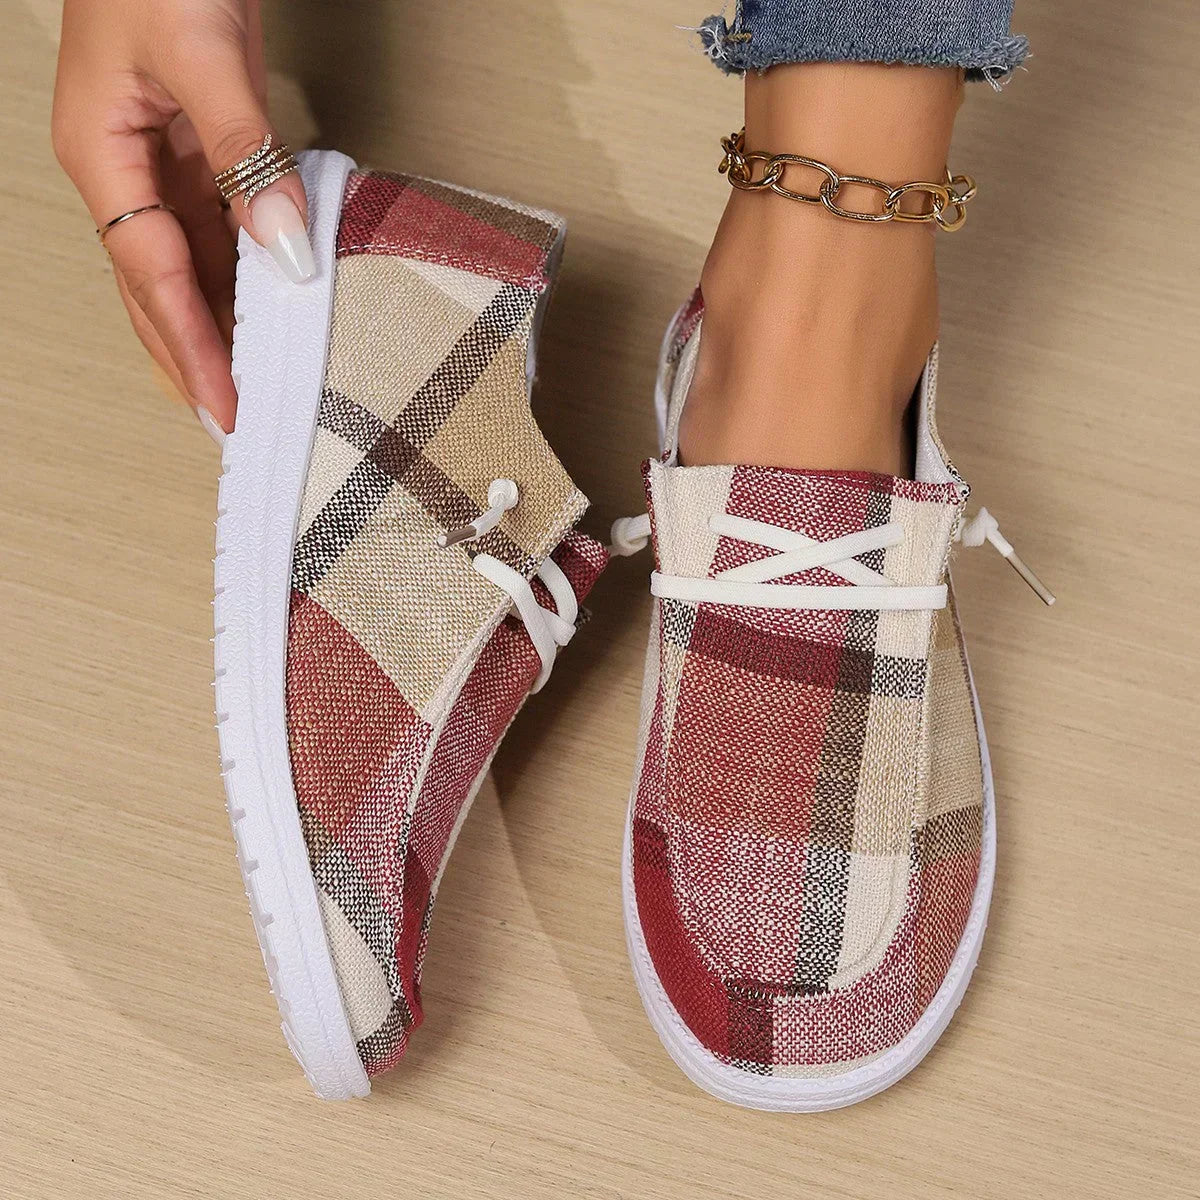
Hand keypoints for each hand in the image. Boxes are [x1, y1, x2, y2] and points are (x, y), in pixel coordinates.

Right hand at [51, 0, 311, 439]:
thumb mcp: (201, 54)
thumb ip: (243, 154)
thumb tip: (282, 251)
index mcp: (101, 156)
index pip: (152, 278)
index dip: (190, 347)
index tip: (225, 405)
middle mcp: (124, 172)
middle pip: (157, 291)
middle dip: (192, 360)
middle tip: (233, 425)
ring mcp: (159, 166)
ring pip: (190, 270)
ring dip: (219, 330)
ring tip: (252, 390)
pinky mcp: (197, 154)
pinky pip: (219, 234)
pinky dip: (244, 279)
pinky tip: (266, 315)